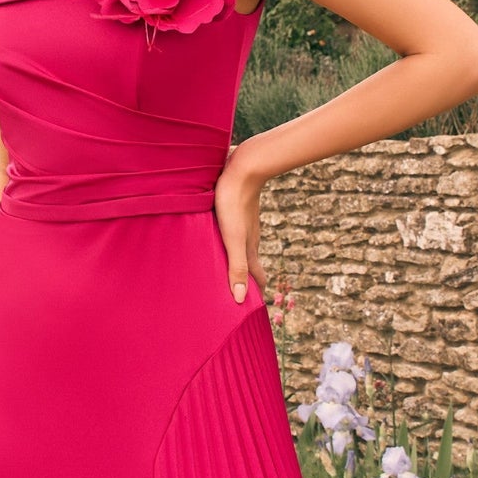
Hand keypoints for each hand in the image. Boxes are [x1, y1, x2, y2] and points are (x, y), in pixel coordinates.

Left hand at [213, 144, 267, 303]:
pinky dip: (231, 245)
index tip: (252, 309)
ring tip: (228, 272)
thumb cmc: (233, 203)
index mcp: (249, 248)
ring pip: (244, 248)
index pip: (256, 277)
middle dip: (246, 281)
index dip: (255, 293)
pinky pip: (235, 233)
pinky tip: (222, 240)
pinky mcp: (236, 211)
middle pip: (250, 265)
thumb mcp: (232, 239)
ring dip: (238, 263)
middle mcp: (250, 238)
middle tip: (239, 295)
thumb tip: (241, 299)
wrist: (243, 167)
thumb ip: (236, 267)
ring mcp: (244, 224)